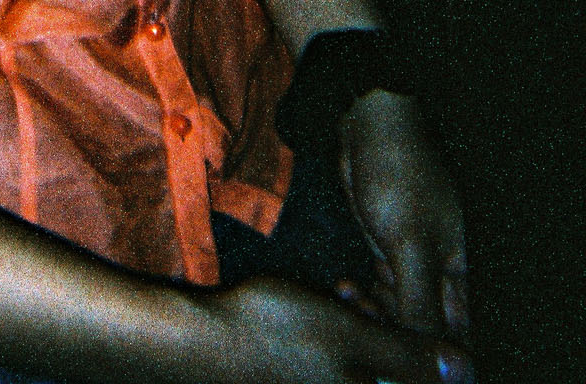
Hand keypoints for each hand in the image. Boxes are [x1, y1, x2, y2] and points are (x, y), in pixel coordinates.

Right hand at [209, 275, 472, 382]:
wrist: (202, 341)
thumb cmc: (277, 336)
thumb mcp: (352, 337)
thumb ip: (409, 357)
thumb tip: (465, 371)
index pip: (417, 381)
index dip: (423, 356)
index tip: (414, 322)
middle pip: (392, 375)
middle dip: (392, 335)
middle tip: (366, 296)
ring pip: (367, 367)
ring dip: (367, 330)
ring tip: (343, 292)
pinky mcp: (305, 382)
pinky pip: (342, 366)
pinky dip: (344, 337)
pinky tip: (328, 302)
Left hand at [338, 90, 468, 341]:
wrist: (370, 124)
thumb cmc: (400, 178)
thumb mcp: (411, 246)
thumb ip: (421, 304)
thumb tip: (431, 356)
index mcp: (462, 272)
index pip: (455, 334)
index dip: (428, 351)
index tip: (394, 353)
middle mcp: (443, 271)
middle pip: (426, 327)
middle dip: (394, 333)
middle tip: (363, 321)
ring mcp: (415, 260)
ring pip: (401, 311)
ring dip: (375, 315)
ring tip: (350, 299)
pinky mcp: (389, 248)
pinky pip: (383, 288)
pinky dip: (365, 295)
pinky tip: (345, 287)